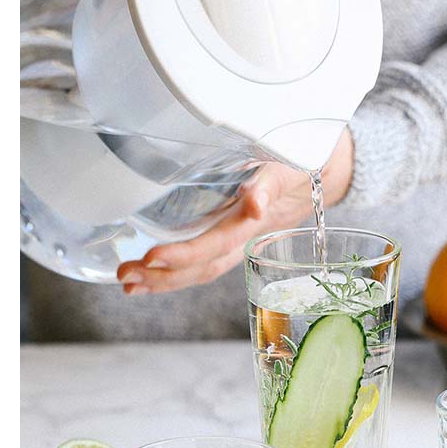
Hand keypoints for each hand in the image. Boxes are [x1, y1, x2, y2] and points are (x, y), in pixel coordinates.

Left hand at [116, 130, 354, 294]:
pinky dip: (174, 268)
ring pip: (201, 268)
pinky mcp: (229, 237)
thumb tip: (255, 203)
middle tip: (126, 276)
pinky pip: (202, 259)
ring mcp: (236, 240)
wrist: (320, 173)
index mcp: (254, 221)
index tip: (152, 256)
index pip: (216, 244)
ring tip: (127, 282)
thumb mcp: (288, 167)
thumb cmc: (299, 164)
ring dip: (163, 278)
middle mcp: (243, 237)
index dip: (185, 253)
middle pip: (203, 266)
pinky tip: (147, 272)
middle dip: (165, 276)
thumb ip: (270, 184)